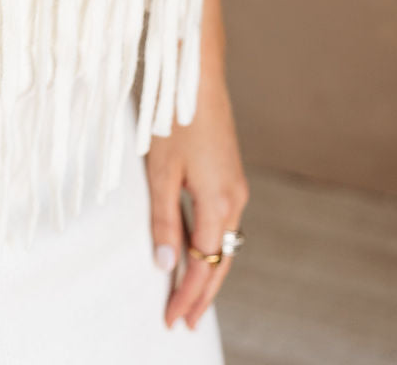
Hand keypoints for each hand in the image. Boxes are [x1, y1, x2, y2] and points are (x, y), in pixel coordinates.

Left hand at [144, 66, 248, 330]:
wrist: (197, 74)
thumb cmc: (175, 118)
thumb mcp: (161, 171)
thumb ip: (164, 220)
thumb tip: (165, 265)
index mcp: (219, 202)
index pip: (203, 264)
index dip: (188, 295)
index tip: (172, 320)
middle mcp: (235, 198)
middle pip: (221, 260)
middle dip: (202, 293)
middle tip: (184, 322)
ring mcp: (235, 185)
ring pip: (225, 242)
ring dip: (207, 270)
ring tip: (189, 295)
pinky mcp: (229, 174)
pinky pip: (223, 222)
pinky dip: (209, 244)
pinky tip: (192, 249)